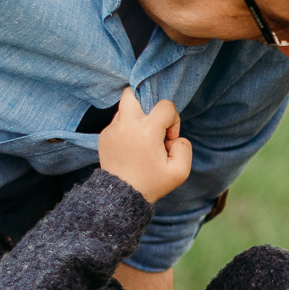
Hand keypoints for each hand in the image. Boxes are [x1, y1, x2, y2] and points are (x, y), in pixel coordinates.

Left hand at [98, 88, 191, 202]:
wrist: (121, 197)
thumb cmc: (152, 184)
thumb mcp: (180, 171)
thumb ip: (184, 147)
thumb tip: (173, 136)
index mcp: (146, 131)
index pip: (166, 106)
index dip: (173, 121)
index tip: (167, 140)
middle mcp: (126, 125)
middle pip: (131, 92)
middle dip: (145, 102)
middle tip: (151, 123)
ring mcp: (112, 130)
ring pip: (125, 108)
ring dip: (137, 118)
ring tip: (141, 139)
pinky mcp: (104, 136)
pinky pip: (118, 123)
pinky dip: (127, 130)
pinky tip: (131, 148)